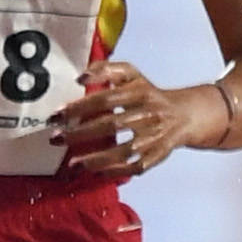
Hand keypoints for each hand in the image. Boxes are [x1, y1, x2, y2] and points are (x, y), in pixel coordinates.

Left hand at [57, 61, 219, 177]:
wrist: (185, 115)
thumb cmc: (150, 95)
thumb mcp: (132, 75)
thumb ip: (107, 69)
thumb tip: (81, 77)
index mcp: (140, 93)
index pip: (105, 99)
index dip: (80, 107)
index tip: (57, 115)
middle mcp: (149, 115)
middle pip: (111, 125)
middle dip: (80, 134)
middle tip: (56, 139)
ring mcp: (154, 138)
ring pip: (124, 151)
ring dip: (96, 159)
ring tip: (72, 164)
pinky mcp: (157, 156)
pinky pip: (136, 167)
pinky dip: (116, 172)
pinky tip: (96, 172)